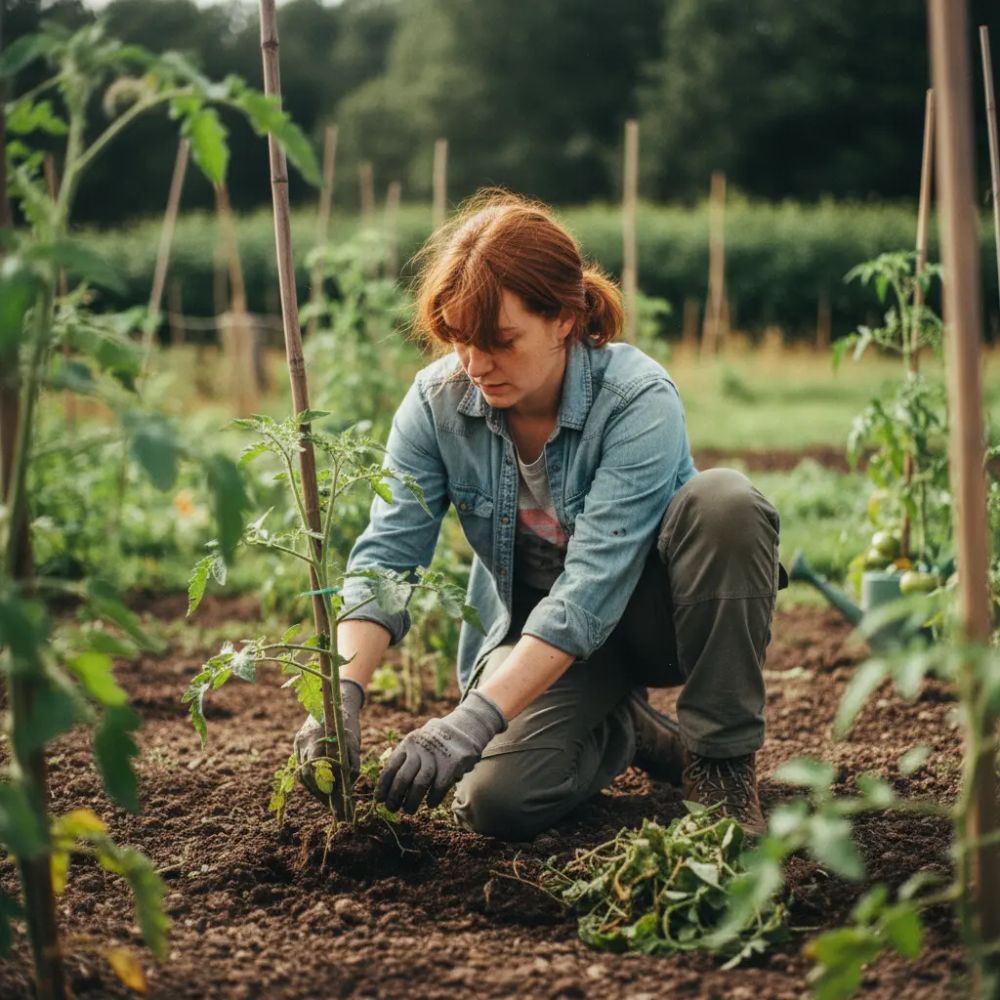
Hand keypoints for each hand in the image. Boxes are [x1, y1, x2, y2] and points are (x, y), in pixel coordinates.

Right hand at [294, 678, 364, 800]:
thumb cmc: (347, 721)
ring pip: (302, 772)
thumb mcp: (353, 741)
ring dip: (314, 787)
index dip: (323, 789)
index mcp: (316, 739)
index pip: (315, 771)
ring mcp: (298, 741)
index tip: (334, 801)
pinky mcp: (298, 741)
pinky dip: (311, 776)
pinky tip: (321, 783)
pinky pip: (301, 764)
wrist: (335, 698)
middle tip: (331, 804)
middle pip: (306, 775)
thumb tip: (348, 787)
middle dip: (318, 792)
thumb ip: (351, 762)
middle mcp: (303, 741)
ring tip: (327, 797)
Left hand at [376, 690, 506, 813]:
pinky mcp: (453, 763)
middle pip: (403, 778)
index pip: (390, 767)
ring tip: (408, 810)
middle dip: (395, 797)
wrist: (465, 726)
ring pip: (420, 784)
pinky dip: (433, 798)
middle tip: (392, 808)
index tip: (379, 800)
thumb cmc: (437, 741)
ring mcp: (437, 756)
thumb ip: (405, 758)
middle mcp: (421, 749)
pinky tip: (430, 803)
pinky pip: (439, 787)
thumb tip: (387, 786)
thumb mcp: (418, 742)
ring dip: (412, 801)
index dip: (383, 787)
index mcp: (409, 743)